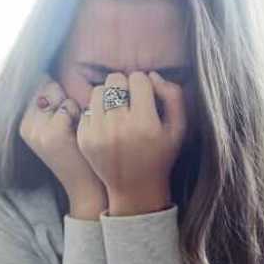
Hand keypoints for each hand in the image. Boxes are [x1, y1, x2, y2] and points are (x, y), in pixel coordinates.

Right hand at [19, 77, 106, 219]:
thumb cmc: (79, 154)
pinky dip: (80, 115)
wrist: (86, 187)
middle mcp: (26, 126)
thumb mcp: (57, 130)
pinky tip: (82, 134)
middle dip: (65, 99)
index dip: (58, 94)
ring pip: (59, 96)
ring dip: (74, 107)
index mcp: (24, 124)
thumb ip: (50, 104)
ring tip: (78, 130)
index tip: (68, 115)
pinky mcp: (53, 134)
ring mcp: (38, 131)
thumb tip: (48, 75)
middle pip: (47, 88)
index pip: (38, 87)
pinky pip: (69, 106)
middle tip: (73, 125)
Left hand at [77, 71, 185, 216]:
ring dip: (109, 96)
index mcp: (145, 123)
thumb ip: (173, 96)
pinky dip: (97, 113)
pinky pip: (86, 109)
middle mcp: (118, 127)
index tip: (146, 96)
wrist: (135, 188)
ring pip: (98, 91)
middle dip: (124, 85)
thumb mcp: (179, 128)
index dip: (144, 84)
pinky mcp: (84, 139)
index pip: (138, 79)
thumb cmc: (161, 155)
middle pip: (115, 80)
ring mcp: (98, 133)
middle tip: (130, 100)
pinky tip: (107, 125)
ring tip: (118, 110)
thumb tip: (152, 75)